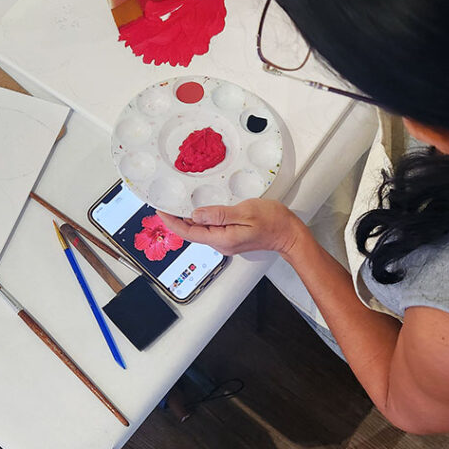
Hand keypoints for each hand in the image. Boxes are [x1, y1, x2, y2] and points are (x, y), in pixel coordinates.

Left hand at [157, 200, 304, 256]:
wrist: (288, 234)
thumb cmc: (273, 221)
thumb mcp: (245, 212)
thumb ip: (219, 214)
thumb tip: (196, 215)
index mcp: (222, 239)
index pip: (189, 232)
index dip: (172, 221)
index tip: (160, 210)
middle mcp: (221, 244)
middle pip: (191, 232)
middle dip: (176, 219)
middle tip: (164, 204)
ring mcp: (225, 242)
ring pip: (200, 231)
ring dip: (187, 219)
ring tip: (176, 204)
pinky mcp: (230, 238)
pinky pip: (210, 229)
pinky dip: (200, 219)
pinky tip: (198, 210)